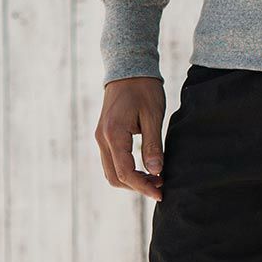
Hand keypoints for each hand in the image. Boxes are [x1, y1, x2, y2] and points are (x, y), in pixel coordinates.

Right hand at [97, 76, 166, 199]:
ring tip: (156, 178)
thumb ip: (153, 145)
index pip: (125, 172)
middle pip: (115, 177)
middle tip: (161, 186)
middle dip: (137, 187)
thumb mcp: (153, 116)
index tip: (161, 193)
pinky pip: (112, 161)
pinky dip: (127, 170)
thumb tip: (156, 172)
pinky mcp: (104, 135)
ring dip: (132, 180)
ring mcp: (101, 137)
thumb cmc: (144, 89)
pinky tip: (145, 168)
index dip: (143, 187)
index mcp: (113, 134)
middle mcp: (102, 138)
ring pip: (112, 171)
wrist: (128, 69)